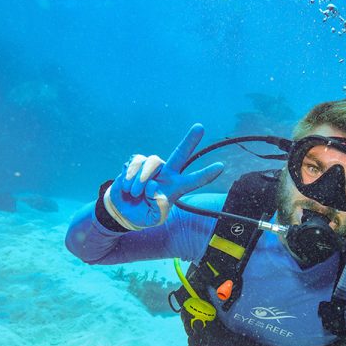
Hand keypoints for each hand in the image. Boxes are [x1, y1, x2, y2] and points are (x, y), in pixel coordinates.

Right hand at [103, 124, 223, 229]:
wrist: (124, 210)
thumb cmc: (143, 214)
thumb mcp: (154, 218)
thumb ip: (158, 207)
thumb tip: (154, 187)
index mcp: (175, 188)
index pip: (194, 180)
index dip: (207, 174)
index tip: (221, 166)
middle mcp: (167, 174)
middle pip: (180, 153)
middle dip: (190, 140)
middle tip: (200, 127)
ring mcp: (152, 167)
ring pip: (152, 162)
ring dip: (141, 180)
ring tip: (135, 193)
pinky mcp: (137, 162)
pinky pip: (135, 162)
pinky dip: (130, 176)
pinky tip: (127, 187)